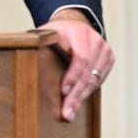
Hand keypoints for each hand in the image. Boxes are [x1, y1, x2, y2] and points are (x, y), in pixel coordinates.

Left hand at [39, 8, 113, 122]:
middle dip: (76, 95)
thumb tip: (29, 65)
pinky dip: (88, 92)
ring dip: (82, 97)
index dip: (73, 76)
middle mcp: (96, 39)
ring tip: (71, 112)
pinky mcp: (109, 58)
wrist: (75, 24)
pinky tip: (78, 102)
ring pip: (95, 79)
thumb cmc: (57, 33)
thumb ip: (41, 46)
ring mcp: (104, 49)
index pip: (80, 57)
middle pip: (88, 72)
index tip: (63, 91)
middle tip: (67, 113)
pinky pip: (100, 80)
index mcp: (80, 32)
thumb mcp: (47, 34)